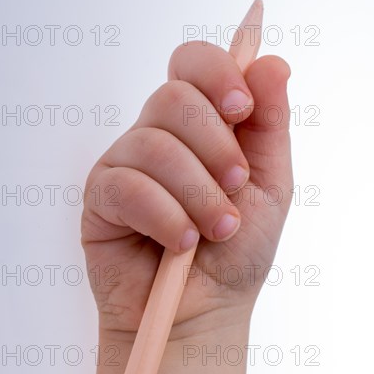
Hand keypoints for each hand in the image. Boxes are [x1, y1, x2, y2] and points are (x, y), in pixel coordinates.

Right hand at [81, 41, 291, 336]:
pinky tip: (180, 244)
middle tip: (236, 188)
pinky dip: (165, 217)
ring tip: (215, 231)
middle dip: (215, 147)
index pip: (193, 64)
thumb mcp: (270, 186)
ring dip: (197, 194)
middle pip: (174, 97)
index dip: (217, 73)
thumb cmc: (236, 252)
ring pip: (154, 145)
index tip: (242, 109)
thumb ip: (270, 126)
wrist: (203, 310)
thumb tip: (272, 62)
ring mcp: (125, 164)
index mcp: (200, 127)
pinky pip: (128, 186)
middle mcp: (159, 137)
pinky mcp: (101, 197)